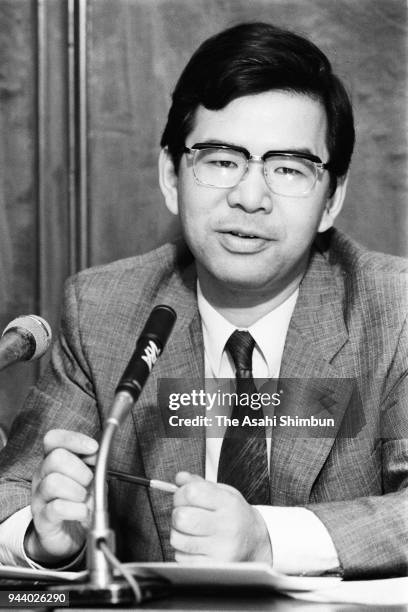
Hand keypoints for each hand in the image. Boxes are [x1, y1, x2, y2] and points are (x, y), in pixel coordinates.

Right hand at [26, 429, 97, 564]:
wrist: (67, 535)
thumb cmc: (78, 502)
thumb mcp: (90, 479)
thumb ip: (95, 465)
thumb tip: (99, 456)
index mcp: (53, 461)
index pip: (53, 439)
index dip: (74, 439)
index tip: (93, 448)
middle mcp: (42, 476)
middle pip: (55, 458)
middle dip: (80, 469)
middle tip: (89, 482)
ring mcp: (40, 497)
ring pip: (53, 482)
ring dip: (77, 491)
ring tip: (84, 499)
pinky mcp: (42, 519)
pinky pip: (57, 508)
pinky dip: (76, 510)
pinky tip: (82, 512)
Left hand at [170, 472, 271, 563]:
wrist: (254, 542)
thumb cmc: (233, 514)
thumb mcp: (223, 492)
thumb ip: (199, 483)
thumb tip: (179, 478)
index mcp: (229, 503)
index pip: (191, 492)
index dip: (181, 493)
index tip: (184, 496)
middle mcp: (227, 526)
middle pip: (181, 517)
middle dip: (177, 513)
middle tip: (185, 513)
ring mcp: (221, 549)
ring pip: (177, 539)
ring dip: (178, 533)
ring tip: (190, 530)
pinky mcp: (213, 567)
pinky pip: (181, 557)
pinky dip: (183, 550)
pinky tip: (196, 545)